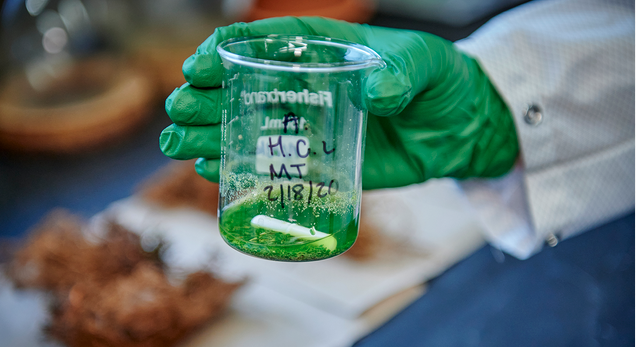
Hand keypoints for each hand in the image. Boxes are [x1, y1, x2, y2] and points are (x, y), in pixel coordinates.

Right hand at [159, 17, 518, 188]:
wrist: (457, 127)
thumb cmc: (438, 80)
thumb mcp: (423, 64)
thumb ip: (401, 72)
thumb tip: (375, 93)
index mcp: (318, 50)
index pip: (259, 43)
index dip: (222, 52)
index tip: (198, 68)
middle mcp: (303, 87)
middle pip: (239, 88)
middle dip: (203, 98)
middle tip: (180, 111)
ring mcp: (307, 127)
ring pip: (245, 128)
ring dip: (208, 136)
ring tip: (177, 146)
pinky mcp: (319, 165)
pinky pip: (271, 166)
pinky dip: (239, 169)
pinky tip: (213, 172)